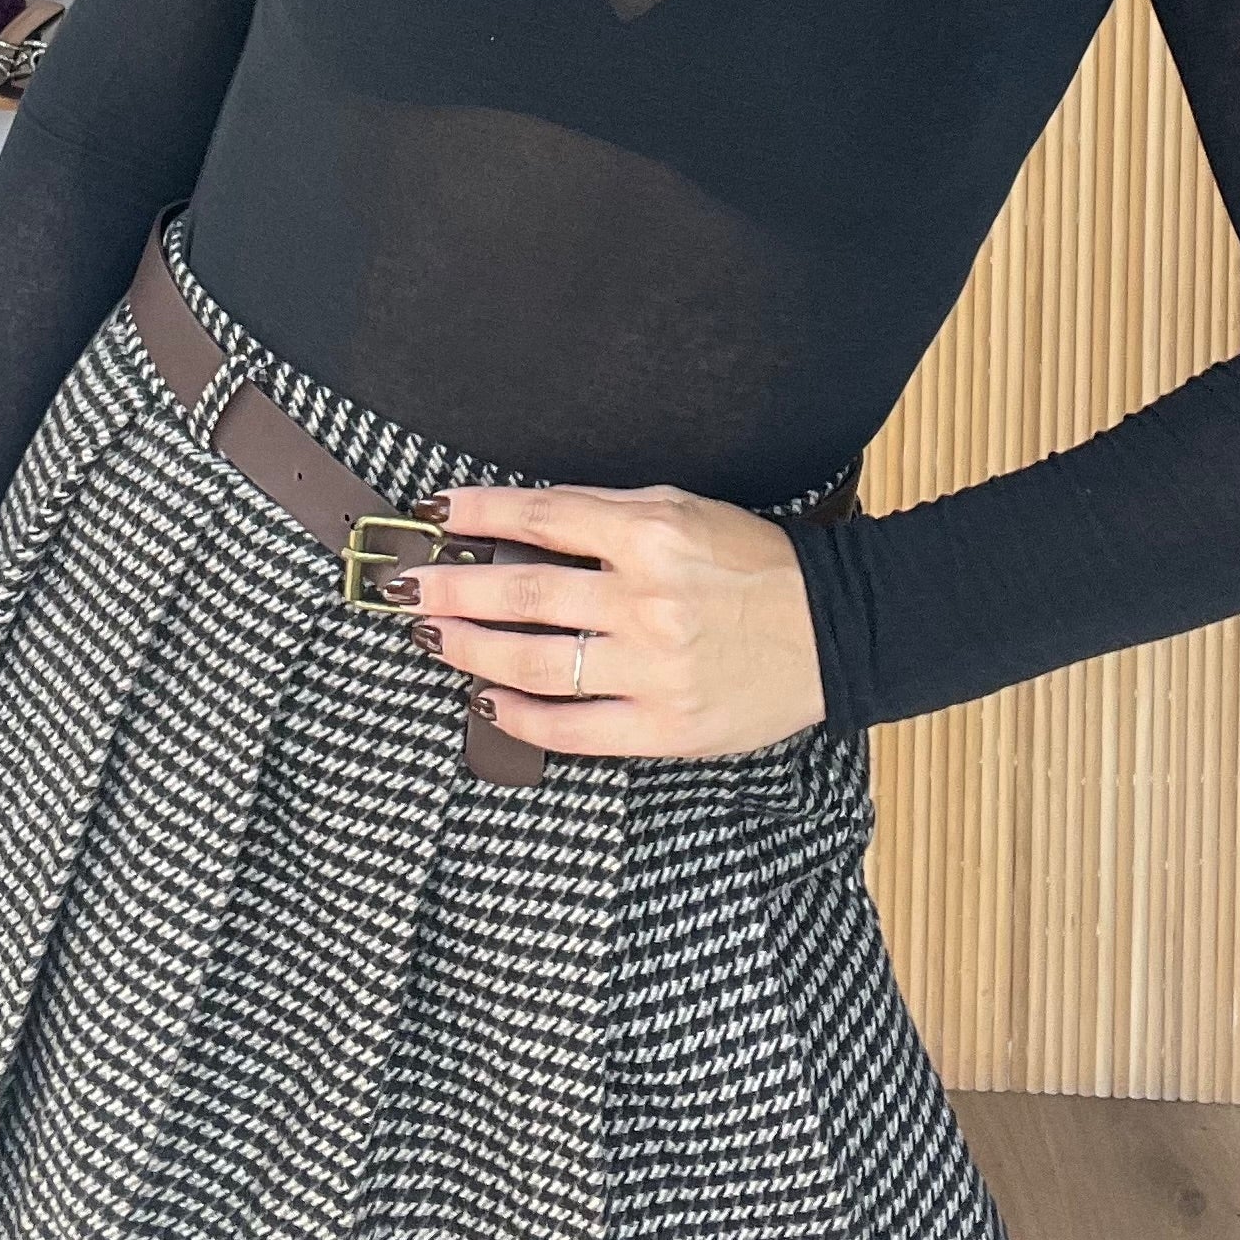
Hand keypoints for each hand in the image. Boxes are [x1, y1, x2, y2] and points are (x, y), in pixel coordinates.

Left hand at [384, 482, 826, 760]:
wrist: (831, 631)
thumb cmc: (752, 564)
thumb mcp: (685, 510)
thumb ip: (607, 513)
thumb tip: (525, 517)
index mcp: (654, 536)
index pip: (544, 518)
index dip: (481, 513)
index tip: (436, 512)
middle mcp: (649, 601)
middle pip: (526, 594)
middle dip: (454, 588)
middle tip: (408, 587)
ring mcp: (654, 670)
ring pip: (537, 663)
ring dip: (472, 650)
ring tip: (434, 637)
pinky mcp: (664, 728)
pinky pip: (573, 729)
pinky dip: (519, 717)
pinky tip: (485, 700)